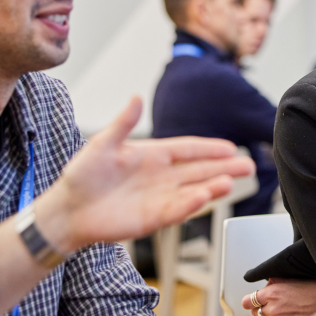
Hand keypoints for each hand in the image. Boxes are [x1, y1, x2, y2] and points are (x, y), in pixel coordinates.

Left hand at [35, 97, 254, 252]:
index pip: (187, 149)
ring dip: (213, 186)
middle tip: (247, 165)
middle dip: (224, 168)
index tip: (230, 146)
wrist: (68, 210)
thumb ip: (123, 124)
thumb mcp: (102, 144)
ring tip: (231, 181)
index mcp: (151, 156)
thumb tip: (135, 98)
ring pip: (194, 190)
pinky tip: (205, 196)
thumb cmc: (81, 177)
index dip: (209, 148)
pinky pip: (178, 209)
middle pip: (199, 170)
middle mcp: (160, 177)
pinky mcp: (153, 218)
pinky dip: (192, 203)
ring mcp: (159, 198)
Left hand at [241, 278, 315, 315]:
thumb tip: (267, 283)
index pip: (248, 300)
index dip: (250, 300)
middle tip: (273, 305)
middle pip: (255, 312)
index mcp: (273, 292)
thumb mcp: (295, 279)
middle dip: (261, 308)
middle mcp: (274, 308)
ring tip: (282, 314)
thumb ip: (277, 281)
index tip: (253, 301)